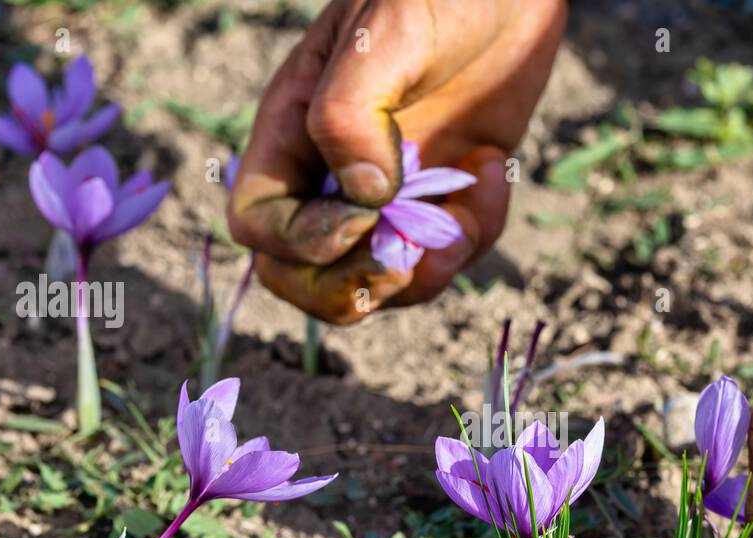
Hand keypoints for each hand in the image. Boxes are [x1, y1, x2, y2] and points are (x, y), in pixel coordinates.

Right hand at [228, 0, 565, 324]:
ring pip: (383, 280)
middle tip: (406, 264)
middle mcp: (335, 176)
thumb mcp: (382, 34)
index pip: (260, 226)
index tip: (362, 220)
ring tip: (464, 220)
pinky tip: (492, 166)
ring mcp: (394, 194)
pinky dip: (475, 233)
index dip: (300, 245)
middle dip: (353, 289)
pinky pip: (448, 253)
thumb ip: (350, 116)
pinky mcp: (448, 198)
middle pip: (308, 277)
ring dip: (425, 274)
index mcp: (293, 135)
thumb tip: (365, 200)